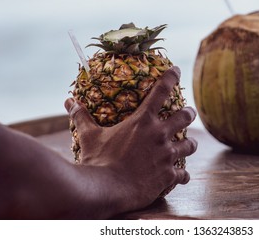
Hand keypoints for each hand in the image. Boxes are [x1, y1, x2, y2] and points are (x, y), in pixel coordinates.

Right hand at [64, 66, 197, 212]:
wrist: (106, 189)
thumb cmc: (98, 161)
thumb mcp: (89, 136)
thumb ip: (81, 117)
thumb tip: (69, 101)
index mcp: (143, 121)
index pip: (161, 90)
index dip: (171, 76)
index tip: (177, 70)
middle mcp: (160, 135)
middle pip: (184, 117)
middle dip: (189, 113)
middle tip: (189, 112)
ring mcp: (166, 155)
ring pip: (189, 145)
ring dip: (190, 144)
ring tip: (190, 144)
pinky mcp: (169, 175)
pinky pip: (183, 174)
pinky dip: (183, 175)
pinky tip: (182, 176)